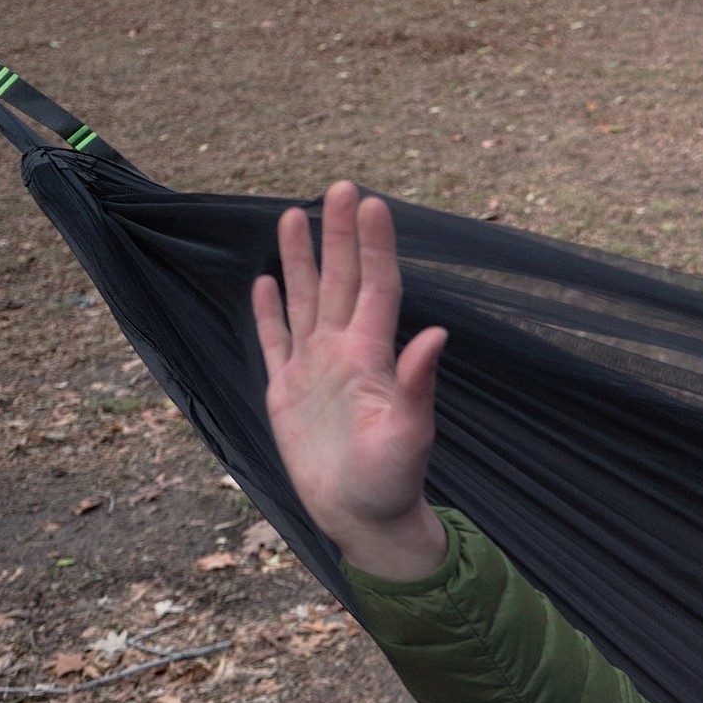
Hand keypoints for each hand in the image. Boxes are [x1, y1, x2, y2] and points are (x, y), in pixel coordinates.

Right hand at [250, 180, 449, 579]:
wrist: (362, 517)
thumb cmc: (393, 481)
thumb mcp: (410, 436)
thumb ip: (418, 386)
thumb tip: (437, 336)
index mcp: (373, 357)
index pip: (376, 287)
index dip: (375, 246)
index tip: (375, 203)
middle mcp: (343, 353)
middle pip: (339, 280)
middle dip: (340, 234)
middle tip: (342, 185)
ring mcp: (313, 369)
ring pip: (304, 300)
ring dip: (301, 259)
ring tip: (295, 215)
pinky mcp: (286, 391)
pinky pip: (274, 341)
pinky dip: (268, 312)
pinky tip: (265, 281)